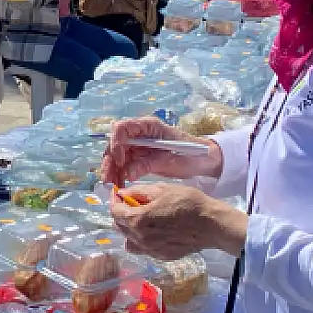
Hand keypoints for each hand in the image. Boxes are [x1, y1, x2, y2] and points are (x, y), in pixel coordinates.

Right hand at [101, 116, 222, 186]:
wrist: (204, 161)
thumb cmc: (191, 154)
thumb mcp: (171, 160)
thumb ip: (148, 164)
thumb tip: (126, 173)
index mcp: (148, 126)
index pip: (122, 128)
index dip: (116, 143)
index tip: (119, 160)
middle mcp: (139, 134)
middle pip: (115, 144)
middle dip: (110, 162)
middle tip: (108, 180)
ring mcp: (137, 146)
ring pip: (116, 156)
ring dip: (112, 171)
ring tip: (111, 186)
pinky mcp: (138, 158)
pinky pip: (124, 166)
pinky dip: (120, 176)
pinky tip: (119, 186)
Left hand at [110, 181, 247, 260]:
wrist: (210, 224)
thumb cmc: (187, 202)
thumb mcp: (161, 189)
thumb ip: (138, 192)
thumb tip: (122, 194)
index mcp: (137, 220)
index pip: (114, 212)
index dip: (114, 201)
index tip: (119, 195)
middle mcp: (140, 239)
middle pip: (119, 227)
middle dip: (121, 214)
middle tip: (132, 204)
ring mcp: (150, 250)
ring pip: (129, 240)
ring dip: (129, 229)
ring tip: (142, 219)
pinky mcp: (160, 256)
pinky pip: (143, 249)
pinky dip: (142, 240)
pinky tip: (154, 231)